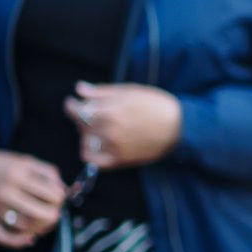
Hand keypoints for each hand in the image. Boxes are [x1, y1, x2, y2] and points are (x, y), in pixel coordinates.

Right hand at [0, 150, 68, 248]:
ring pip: (27, 227)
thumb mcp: (24, 161)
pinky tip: (31, 238)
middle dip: (55, 214)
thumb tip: (65, 190)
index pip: (51, 194)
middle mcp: (5, 193)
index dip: (61, 198)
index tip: (59, 197)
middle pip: (42, 214)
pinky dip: (19, 242)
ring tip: (45, 222)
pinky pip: (3, 238)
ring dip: (42, 228)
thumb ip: (47, 172)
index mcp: (17, 175)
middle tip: (54, 211)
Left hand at [67, 82, 182, 169]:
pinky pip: (94, 161)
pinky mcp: (121, 160)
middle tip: (96, 114)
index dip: (71, 105)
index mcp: (107, 110)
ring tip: (100, 130)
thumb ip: (101, 92)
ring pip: (85, 142)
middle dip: (84, 118)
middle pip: (80, 125)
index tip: (73, 103)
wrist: (180, 126)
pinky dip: (91, 154)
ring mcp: (113, 147)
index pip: (75, 110)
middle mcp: (107, 130)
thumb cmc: (156, 104)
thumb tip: (79, 90)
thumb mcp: (128, 91)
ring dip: (88, 135)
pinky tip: (98, 147)